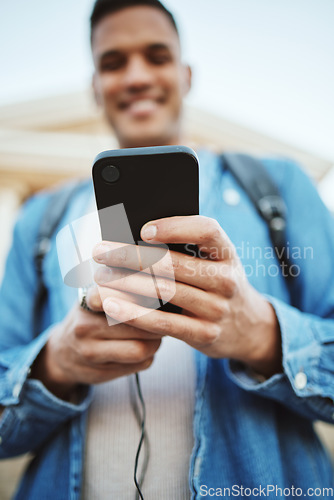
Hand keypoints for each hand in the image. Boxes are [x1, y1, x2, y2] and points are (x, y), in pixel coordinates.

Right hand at [30, 287, 160, 399]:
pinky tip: (144, 350)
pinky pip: (140, 365)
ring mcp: (91, 352)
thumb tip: (162, 288)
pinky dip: (149, 357)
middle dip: (159, 324)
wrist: (61, 353)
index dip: (153, 300)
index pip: (131, 298)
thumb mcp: (97, 297)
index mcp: (89, 300)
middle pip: (140, 326)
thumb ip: (123, 290)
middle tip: (166, 319)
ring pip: (141, 349)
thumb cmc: (89, 318)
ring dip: (156, 343)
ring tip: (156, 335)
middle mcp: (86, 326)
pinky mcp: (100, 373)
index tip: (163, 299)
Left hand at [92, 216, 281, 377]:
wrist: (248, 327)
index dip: (175, 227)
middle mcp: (226, 279)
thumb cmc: (217, 284)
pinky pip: (164, 324)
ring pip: (164, 292)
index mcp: (227, 253)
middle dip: (131, 256)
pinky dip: (135, 314)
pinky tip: (112, 306)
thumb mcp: (214, 263)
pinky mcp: (205, 334)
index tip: (142, 229)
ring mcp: (217, 308)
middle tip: (100, 251)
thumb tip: (133, 237)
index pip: (206, 230)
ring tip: (100, 277)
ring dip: (126, 283)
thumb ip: (185, 251)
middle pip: (173, 263)